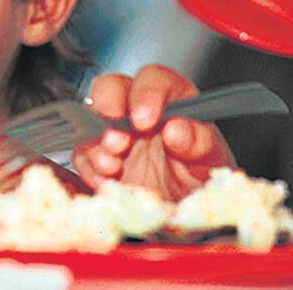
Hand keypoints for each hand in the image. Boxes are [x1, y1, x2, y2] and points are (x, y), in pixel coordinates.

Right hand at [72, 65, 235, 200]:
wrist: (188, 213)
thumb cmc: (200, 178)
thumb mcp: (211, 160)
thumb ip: (199, 141)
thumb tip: (176, 129)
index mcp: (170, 100)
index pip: (154, 79)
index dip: (146, 94)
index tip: (146, 120)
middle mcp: (137, 110)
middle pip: (111, 87)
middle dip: (108, 108)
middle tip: (117, 139)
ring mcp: (114, 132)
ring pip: (90, 118)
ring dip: (96, 142)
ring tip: (111, 165)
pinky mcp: (97, 157)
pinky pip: (82, 153)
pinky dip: (89, 167)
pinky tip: (105, 180)